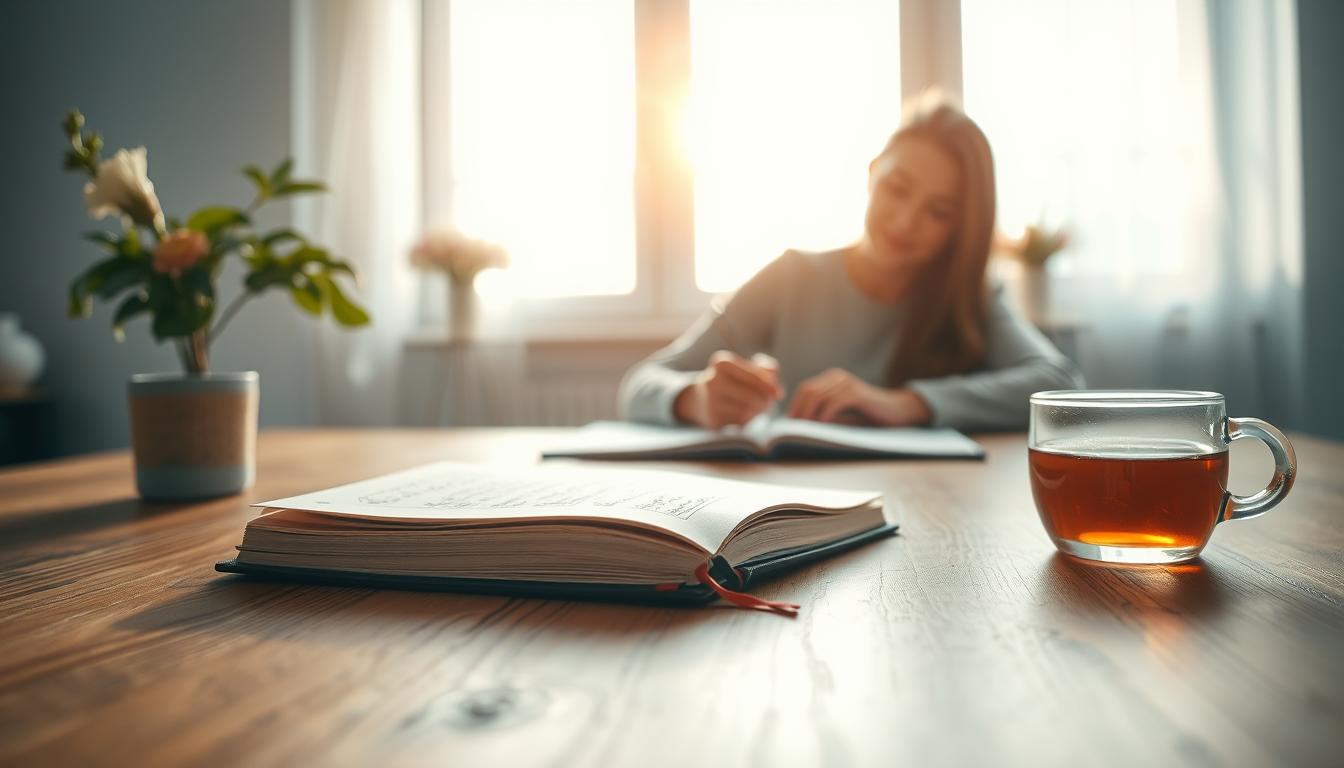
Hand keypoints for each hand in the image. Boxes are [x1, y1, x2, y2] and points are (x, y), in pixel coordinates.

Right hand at [674, 351, 782, 428]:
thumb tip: (776, 390)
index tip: (778, 394)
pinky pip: (740, 422)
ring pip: (747, 410)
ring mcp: (710, 401)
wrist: (701, 399)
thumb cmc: (732, 381)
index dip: (770, 386)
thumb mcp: (746, 368)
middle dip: (765, 401)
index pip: (754, 376)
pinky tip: (743, 415)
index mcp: (722, 363)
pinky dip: (747, 420)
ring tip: (756, 407)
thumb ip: (767, 370)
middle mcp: (712, 380)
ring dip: (757, 411)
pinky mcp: (712, 419)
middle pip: (752, 396)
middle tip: (768, 403)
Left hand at [785, 368, 931, 426]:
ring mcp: (847, 383)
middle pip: (809, 391)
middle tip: (795, 428)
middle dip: (800, 410)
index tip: (790, 422)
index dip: (796, 404)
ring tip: (805, 429)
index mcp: (833, 379)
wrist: (897, 412)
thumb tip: (802, 424)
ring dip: (810, 414)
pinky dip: (825, 414)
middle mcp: (838, 377)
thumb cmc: (869, 415)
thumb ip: (826, 414)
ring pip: (819, 396)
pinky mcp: (856, 393)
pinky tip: (823, 425)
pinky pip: (834, 402)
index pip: (806, 389)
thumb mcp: (843, 414)